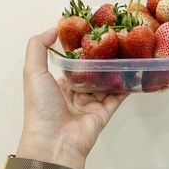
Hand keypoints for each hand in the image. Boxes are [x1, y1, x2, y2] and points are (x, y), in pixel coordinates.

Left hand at [17, 28, 127, 168]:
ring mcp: (91, 104)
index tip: (93, 33)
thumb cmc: (41, 104)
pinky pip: (117, 97)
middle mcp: (75, 94)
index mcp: (58, 85)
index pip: (72, 64)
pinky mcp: (104, 113)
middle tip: (115, 40)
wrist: (54, 141)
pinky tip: (135, 71)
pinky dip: (126, 86)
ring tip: (128, 51)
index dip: (81, 50)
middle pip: (91, 73)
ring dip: (115, 70)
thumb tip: (53, 28)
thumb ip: (38, 47)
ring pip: (106, 84)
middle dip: (101, 59)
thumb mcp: (33, 71)